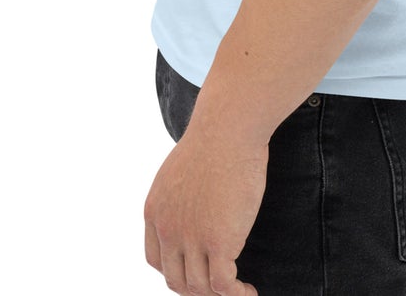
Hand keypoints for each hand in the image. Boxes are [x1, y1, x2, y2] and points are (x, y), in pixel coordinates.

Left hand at [143, 120, 267, 294]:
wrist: (229, 127)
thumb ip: (181, 195)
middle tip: (222, 285)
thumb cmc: (215, 139)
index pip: (156, 260)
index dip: (177, 272)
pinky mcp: (219, 241)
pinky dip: (237, 295)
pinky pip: (223, 285)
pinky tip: (250, 292)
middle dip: (198, 290)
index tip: (199, 271)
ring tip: (241, 292)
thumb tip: (196, 206)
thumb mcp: (182, 169)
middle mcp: (167, 229)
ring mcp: (191, 237)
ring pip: (200, 288)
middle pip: (177, 280)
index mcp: (155, 211)